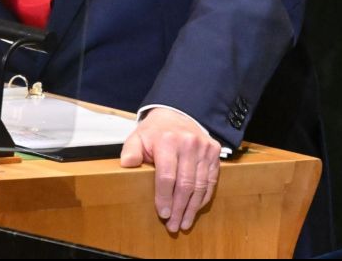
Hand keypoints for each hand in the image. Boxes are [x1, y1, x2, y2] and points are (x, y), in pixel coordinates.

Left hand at [120, 108, 221, 232]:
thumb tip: (127, 164)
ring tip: (184, 223)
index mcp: (168, 140)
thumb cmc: (155, 132)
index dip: (165, 198)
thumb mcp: (138, 137)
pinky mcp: (214, 152)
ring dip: (192, 208)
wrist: (176, 115)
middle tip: (173, 226)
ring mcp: (204, 147)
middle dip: (179, 208)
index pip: (167, 176)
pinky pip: (211, 180)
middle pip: (186, 184)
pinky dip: (203, 197)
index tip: (162, 214)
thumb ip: (131, 151)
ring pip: (200, 185)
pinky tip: (195, 209)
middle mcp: (189, 143)